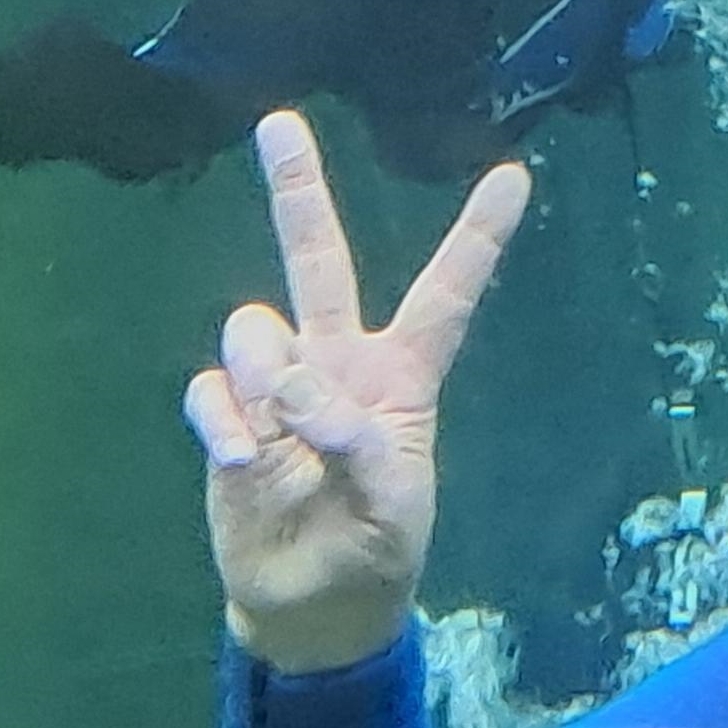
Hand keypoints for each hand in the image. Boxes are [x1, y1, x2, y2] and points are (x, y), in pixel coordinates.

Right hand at [183, 112, 527, 672]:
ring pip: (254, 329)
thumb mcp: (391, 507)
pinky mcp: (229, 419)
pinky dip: (225, 422)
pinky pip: (212, 390)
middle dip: (298, 192)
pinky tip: (244, 463)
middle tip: (280, 121)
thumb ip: (357, 444)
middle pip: (319, 263)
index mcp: (402, 378)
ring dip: (266, 379)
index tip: (515, 174)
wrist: (311, 606)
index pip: (445, 296)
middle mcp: (337, 364)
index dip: (477, 238)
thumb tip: (297, 386)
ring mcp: (277, 388)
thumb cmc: (374, 551)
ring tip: (284, 447)